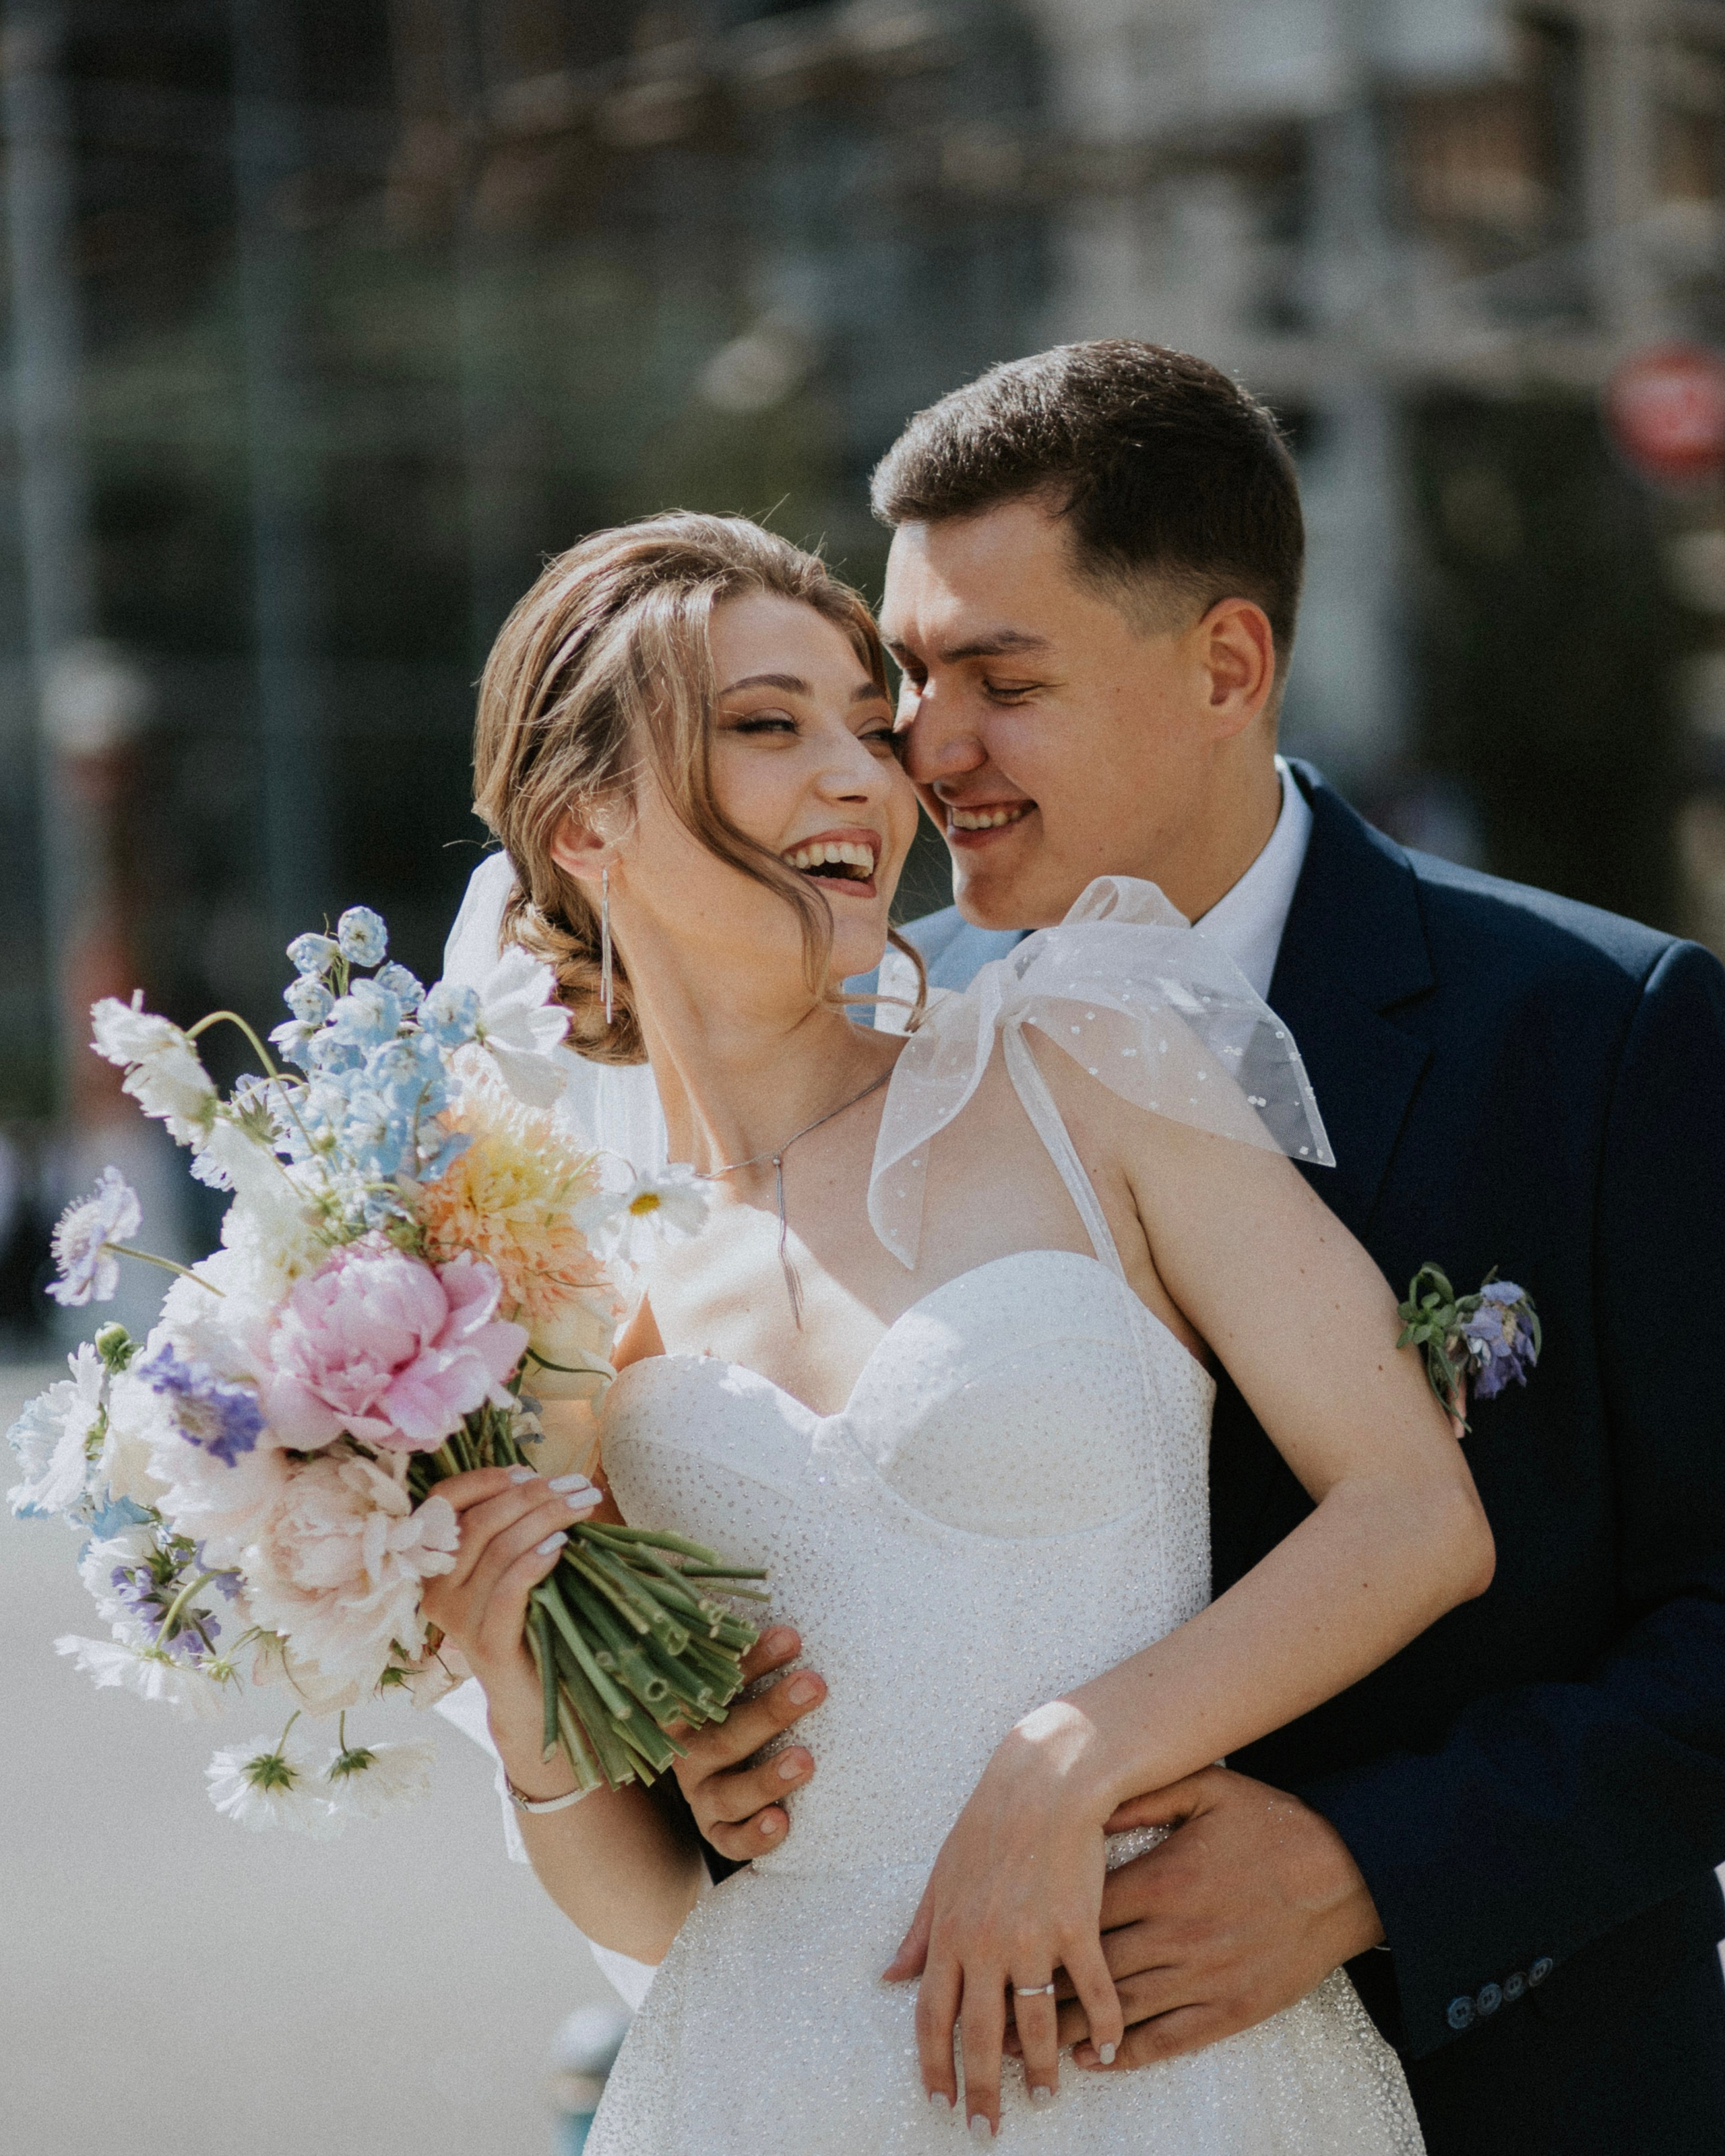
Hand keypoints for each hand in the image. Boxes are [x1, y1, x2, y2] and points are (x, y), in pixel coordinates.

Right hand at [418, 1465, 600, 1797]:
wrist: (534, 1699)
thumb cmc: (531, 1620)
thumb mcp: (515, 1566)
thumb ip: (514, 1527)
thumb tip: (542, 1480)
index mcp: (435, 1564)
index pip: (441, 1503)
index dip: (483, 1480)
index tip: (526, 1471)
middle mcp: (437, 1590)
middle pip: (479, 1522)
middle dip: (532, 1495)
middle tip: (576, 1484)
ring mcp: (457, 1620)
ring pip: (498, 1549)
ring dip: (546, 1518)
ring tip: (581, 1504)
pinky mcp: (486, 1645)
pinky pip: (507, 1591)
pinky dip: (535, 1561)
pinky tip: (561, 1545)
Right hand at [671, 1627, 825, 1860]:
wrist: (715, 1768)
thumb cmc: (738, 1704)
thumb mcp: (734, 1680)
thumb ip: (749, 1654)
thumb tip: (792, 1620)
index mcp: (688, 1706)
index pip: (715, 1681)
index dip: (752, 1661)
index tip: (792, 1638)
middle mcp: (689, 1751)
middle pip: (724, 1734)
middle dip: (771, 1710)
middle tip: (814, 1686)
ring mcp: (700, 1794)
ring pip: (728, 1793)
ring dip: (766, 1777)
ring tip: (804, 1761)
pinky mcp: (715, 1830)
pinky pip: (729, 1841)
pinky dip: (753, 1836)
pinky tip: (781, 1822)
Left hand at [883, 1703, 1124, 2137]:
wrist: (1045, 1781)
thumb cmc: (989, 1824)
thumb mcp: (941, 1875)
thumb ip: (919, 1931)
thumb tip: (887, 1976)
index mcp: (949, 1932)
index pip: (931, 2016)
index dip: (934, 2065)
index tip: (940, 2103)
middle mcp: (986, 1942)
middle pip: (979, 2034)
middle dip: (981, 2090)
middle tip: (986, 2130)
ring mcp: (1034, 1937)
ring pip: (1035, 2024)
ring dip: (1041, 2069)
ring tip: (1046, 2098)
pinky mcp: (1079, 1925)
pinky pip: (1093, 1991)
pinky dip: (1101, 2026)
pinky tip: (1105, 2050)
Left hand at [1005, 1765, 1383, 2072]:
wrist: (1345, 1875)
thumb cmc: (1273, 1825)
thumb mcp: (1209, 1789)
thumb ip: (1146, 1797)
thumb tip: (1092, 1801)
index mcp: (1163, 1880)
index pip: (1081, 1913)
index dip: (1036, 1931)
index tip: (999, 1939)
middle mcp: (1175, 1935)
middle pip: (1087, 1970)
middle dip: (1035, 1989)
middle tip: (990, 2005)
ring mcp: (1203, 1977)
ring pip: (1118, 2010)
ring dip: (1066, 2028)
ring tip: (1020, 2044)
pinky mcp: (1230, 2011)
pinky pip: (1167, 2040)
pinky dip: (1124, 2054)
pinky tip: (1091, 2060)